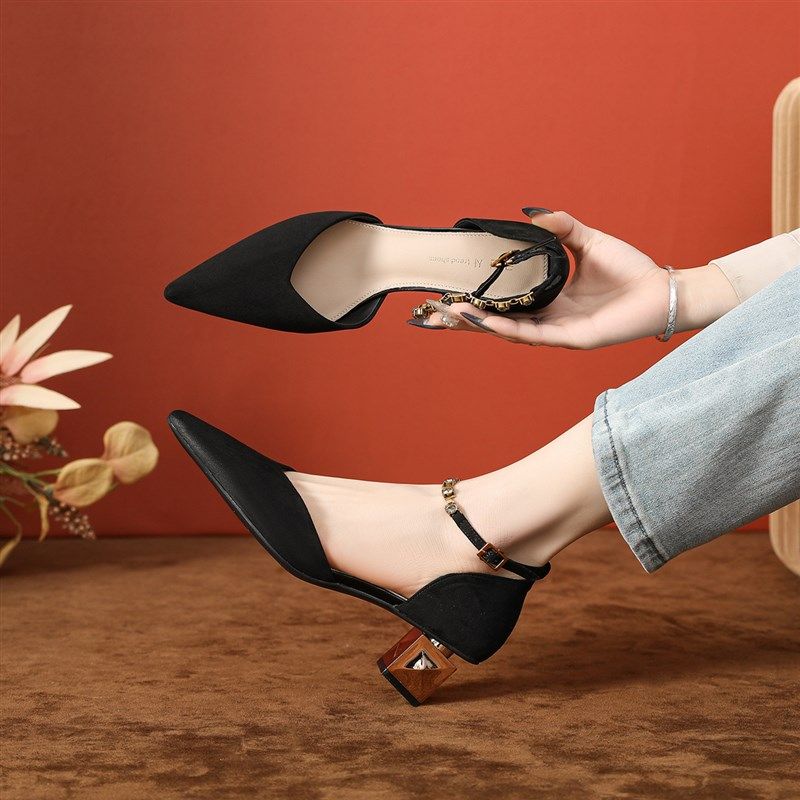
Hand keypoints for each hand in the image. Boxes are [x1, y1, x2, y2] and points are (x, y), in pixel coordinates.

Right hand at [419, 211, 735, 348]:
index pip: (502, 305)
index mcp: (547, 302)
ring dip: (477, 325)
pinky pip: (533, 335)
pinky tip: (485, 321)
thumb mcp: (587, 241)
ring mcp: (557, 334)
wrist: (661, 289)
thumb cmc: (629, 269)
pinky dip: (506, 328)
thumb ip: (560, 227)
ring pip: (508, 333)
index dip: (474, 303)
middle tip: (430, 316)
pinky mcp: (571, 340)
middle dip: (462, 323)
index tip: (446, 295)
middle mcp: (547, 321)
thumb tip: (530, 212)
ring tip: (450, 314)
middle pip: (496, 324)